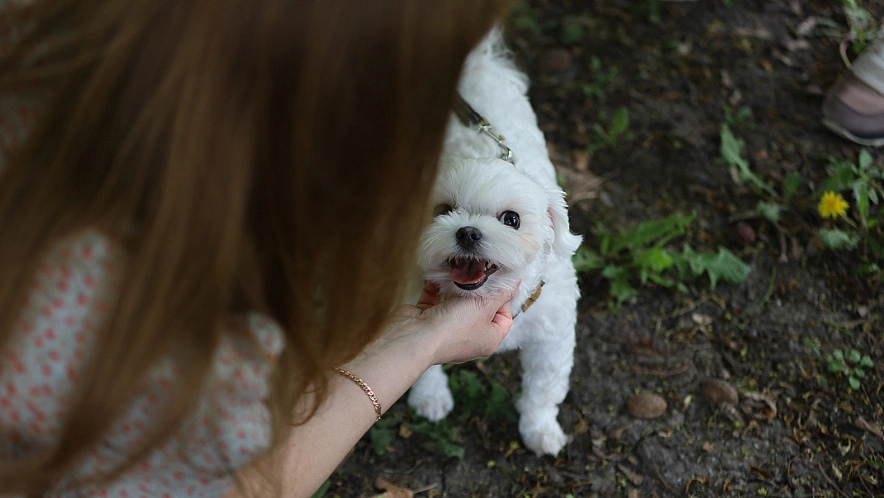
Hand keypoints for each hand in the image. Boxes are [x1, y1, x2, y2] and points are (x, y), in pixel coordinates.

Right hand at [381, 281, 517, 365]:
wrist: (414, 338)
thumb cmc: (453, 327)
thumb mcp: (484, 306)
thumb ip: (500, 292)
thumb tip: (516, 281)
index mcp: (488, 339)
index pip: (504, 318)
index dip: (504, 299)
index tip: (498, 280)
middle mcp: (469, 336)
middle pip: (480, 307)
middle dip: (478, 287)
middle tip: (479, 268)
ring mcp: (447, 327)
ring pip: (456, 300)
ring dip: (457, 284)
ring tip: (461, 267)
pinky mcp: (428, 317)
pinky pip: (436, 296)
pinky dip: (437, 284)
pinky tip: (441, 271)